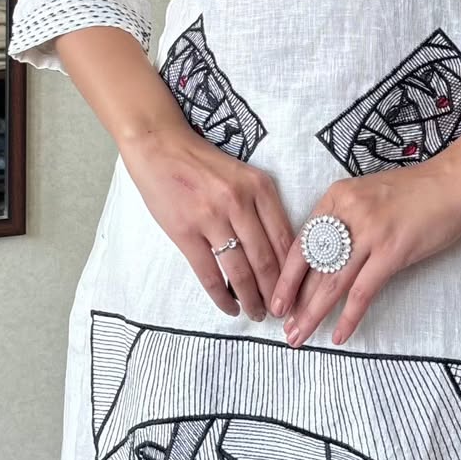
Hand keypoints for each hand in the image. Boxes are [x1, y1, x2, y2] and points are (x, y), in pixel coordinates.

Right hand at [122, 124, 294, 321]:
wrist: (160, 145)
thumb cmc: (202, 162)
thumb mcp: (242, 176)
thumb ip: (259, 207)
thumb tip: (276, 253)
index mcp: (260, 187)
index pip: (285, 238)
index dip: (295, 271)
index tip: (299, 291)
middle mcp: (240, 202)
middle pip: (266, 259)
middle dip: (276, 292)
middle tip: (281, 312)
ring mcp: (212, 217)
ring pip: (240, 270)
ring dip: (251, 298)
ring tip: (257, 314)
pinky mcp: (186, 232)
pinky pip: (209, 273)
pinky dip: (221, 296)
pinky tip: (230, 307)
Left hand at [271, 149, 460, 347]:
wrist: (457, 180)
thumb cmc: (416, 191)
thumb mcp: (368, 197)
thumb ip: (344, 222)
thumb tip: (323, 263)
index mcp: (336, 197)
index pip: (301, 243)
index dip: (286, 276)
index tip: (277, 301)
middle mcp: (347, 212)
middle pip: (313, 265)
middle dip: (296, 301)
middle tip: (284, 328)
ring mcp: (370, 231)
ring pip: (332, 281)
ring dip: (313, 313)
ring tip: (300, 337)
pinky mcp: (393, 250)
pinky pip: (364, 291)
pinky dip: (349, 316)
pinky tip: (339, 335)